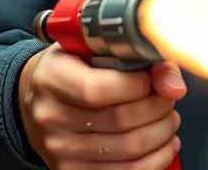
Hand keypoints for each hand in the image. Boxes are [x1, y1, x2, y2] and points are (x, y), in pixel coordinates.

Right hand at [18, 44, 184, 168]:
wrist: (35, 101)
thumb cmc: (69, 68)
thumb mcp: (89, 48)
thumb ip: (132, 55)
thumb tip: (173, 83)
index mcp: (51, 78)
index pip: (97, 90)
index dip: (136, 86)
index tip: (154, 78)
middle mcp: (52, 117)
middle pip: (120, 121)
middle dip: (158, 109)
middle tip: (169, 99)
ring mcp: (61, 150)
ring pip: (129, 150)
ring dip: (161, 135)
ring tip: (169, 120)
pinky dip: (155, 161)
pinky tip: (163, 145)